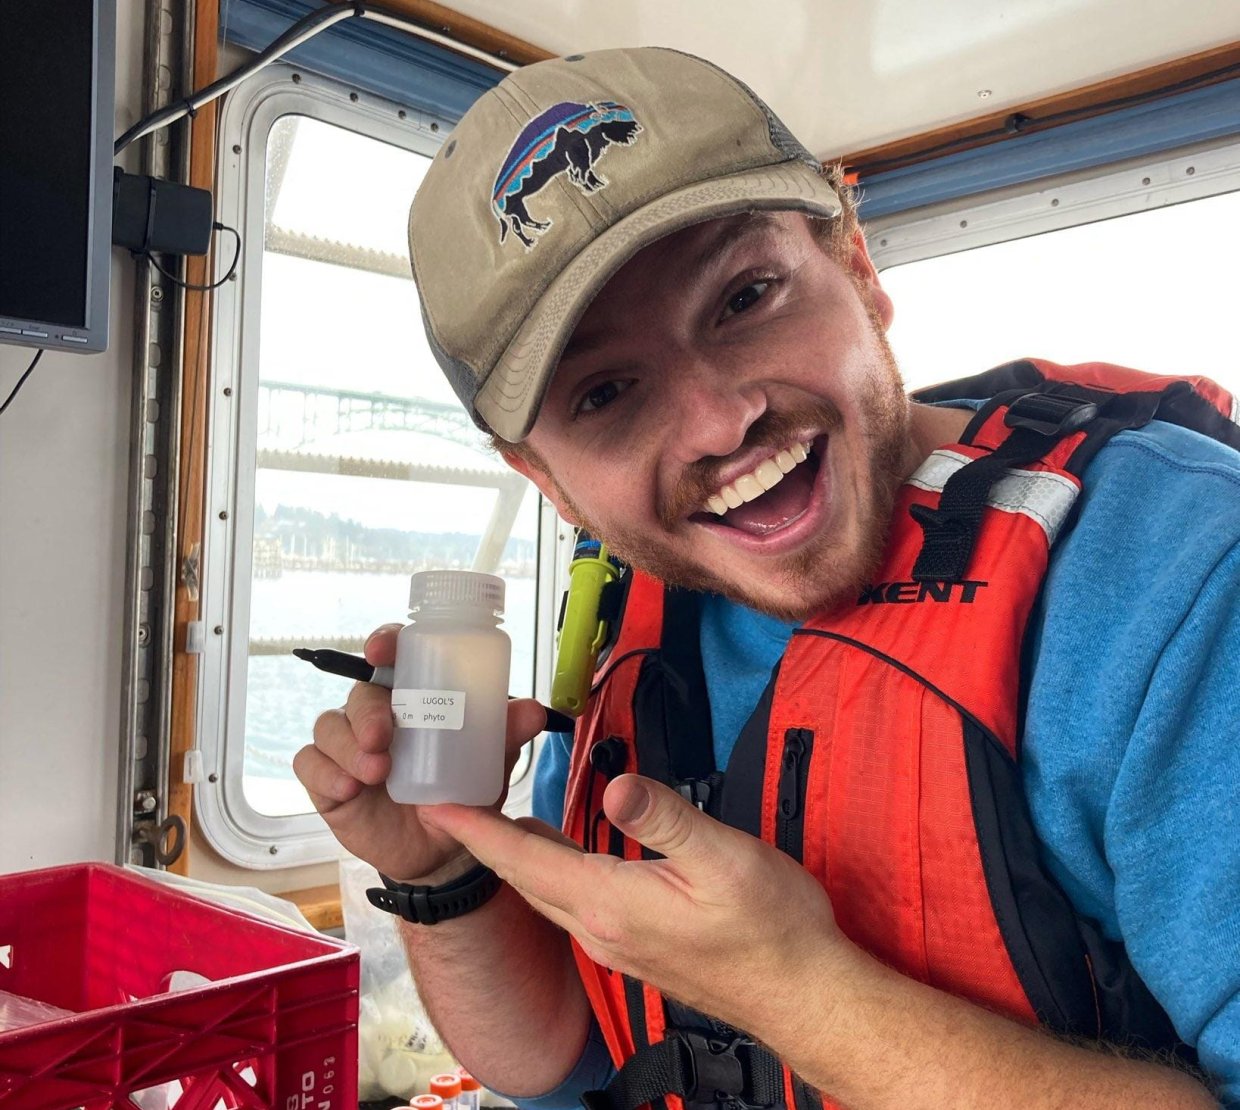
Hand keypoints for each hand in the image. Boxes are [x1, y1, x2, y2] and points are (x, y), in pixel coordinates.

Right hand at [293, 623, 545, 882]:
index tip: (382, 650)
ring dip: (347, 746)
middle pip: (359, 693)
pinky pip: (309, 765)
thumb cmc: (463, 790)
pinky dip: (325, 773)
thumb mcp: (490, 761)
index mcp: (414, 697)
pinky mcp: (328, 781)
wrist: (444, 851)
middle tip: (384, 737)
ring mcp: (348, 747)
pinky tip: (347, 789)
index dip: (383, 643)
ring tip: (375, 773)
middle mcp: (377, 714)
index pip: (392, 656)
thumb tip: (532, 711)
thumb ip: (507, 734)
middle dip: (367, 711)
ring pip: (329, 726)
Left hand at [424, 773, 847, 1038]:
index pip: (524, 862)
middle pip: (526, 880)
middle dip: (484, 842)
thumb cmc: (772, 929)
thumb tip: (613, 789)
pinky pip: (573, 906)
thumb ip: (665, 821)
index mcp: (612, 904)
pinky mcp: (638, 949)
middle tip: (452, 806)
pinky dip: (550, 876)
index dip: (476, 829)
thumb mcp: (725, 861)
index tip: (433, 804)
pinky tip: (559, 860)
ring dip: (516, 860)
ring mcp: (618, 945)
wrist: (804, 996)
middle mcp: (602, 930)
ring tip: (493, 826)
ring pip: (548, 895)